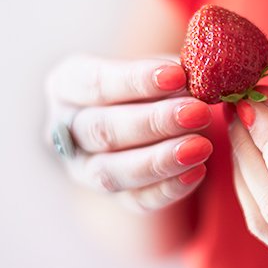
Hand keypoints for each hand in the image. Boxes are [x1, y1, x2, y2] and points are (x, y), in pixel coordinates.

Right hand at [45, 54, 212, 211]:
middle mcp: (67, 131)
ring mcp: (85, 170)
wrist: (160, 118)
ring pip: (111, 173)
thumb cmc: (156, 82)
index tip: (178, 75)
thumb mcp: (159, 67)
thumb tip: (197, 74)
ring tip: (201, 147)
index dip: (135, 81)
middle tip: (198, 112)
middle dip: (153, 122)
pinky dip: (167, 189)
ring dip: (158, 160)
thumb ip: (171, 71)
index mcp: (67, 86)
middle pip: (102, 131)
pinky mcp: (114, 197)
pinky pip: (136, 200)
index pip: (94, 83)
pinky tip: (197, 172)